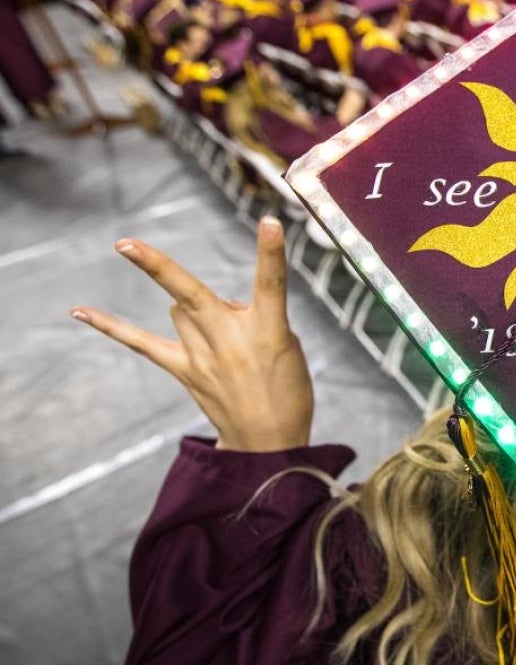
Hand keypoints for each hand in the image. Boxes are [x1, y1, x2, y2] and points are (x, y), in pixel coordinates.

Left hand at [71, 217, 313, 451]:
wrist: (269, 442)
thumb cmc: (286, 390)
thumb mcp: (287, 346)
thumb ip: (254, 316)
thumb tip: (219, 304)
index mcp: (269, 330)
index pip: (271, 283)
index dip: (271, 252)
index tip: (268, 222)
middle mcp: (231, 339)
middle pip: (189, 294)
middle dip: (156, 267)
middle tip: (123, 245)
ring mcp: (204, 356)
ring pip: (180, 309)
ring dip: (197, 308)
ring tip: (225, 337)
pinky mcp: (184, 371)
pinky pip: (141, 342)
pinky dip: (111, 325)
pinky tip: (79, 310)